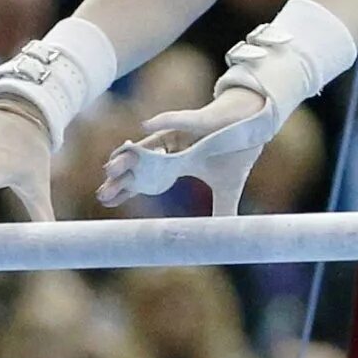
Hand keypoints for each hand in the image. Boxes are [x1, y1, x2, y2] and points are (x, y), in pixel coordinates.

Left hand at [98, 85, 272, 215]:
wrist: (255, 121)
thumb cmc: (237, 148)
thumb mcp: (228, 185)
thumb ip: (222, 209)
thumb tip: (224, 238)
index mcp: (178, 162)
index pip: (147, 178)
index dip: (127, 188)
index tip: (106, 201)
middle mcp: (176, 146)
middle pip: (142, 162)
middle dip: (122, 177)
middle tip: (101, 193)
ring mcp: (185, 132)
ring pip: (153, 143)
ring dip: (132, 153)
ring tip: (110, 166)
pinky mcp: (200, 119)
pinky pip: (178, 120)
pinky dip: (162, 122)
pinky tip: (145, 126)